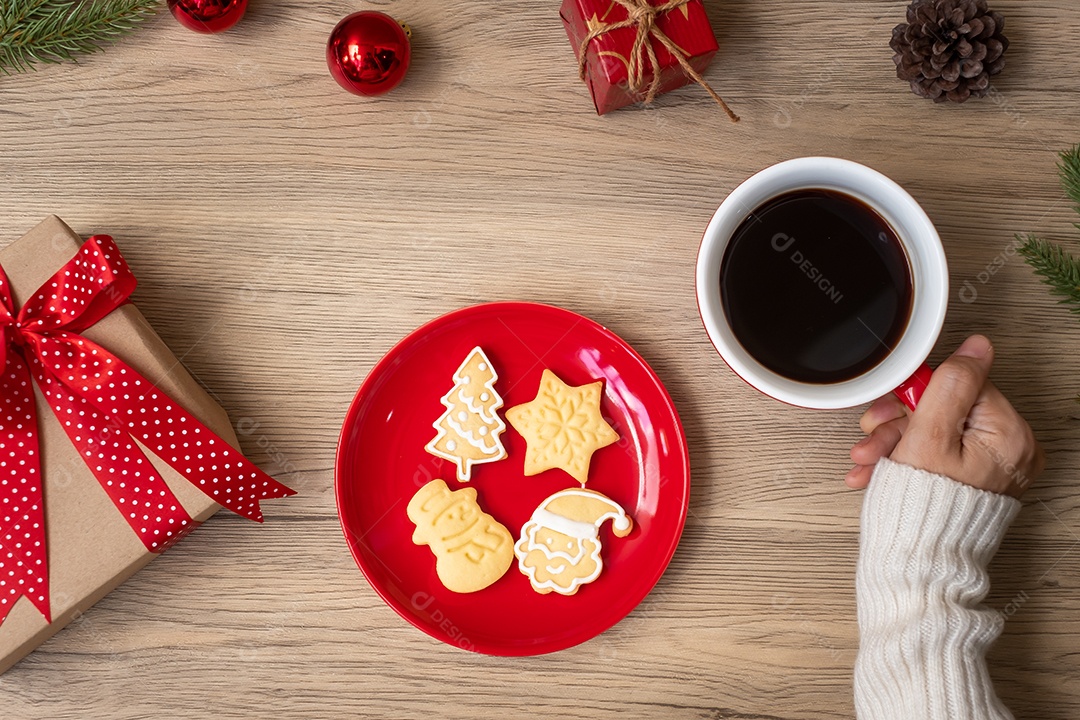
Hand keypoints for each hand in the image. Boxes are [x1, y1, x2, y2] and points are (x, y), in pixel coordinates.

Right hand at [845, 335, 1043, 497]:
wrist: (916, 562)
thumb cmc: (923, 509)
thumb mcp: (928, 435)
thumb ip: (951, 385)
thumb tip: (977, 346)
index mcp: (1010, 436)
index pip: (962, 385)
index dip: (918, 395)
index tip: (893, 410)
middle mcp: (1012, 452)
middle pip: (947, 409)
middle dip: (900, 423)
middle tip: (874, 438)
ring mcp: (993, 468)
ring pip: (937, 432)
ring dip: (895, 442)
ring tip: (869, 461)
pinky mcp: (975, 480)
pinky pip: (939, 454)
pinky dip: (908, 459)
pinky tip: (880, 469)